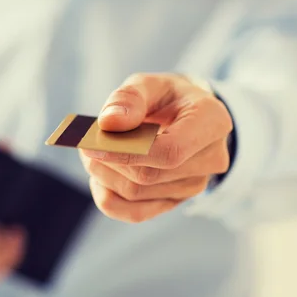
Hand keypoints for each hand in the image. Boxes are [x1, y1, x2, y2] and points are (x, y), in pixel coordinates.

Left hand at [80, 73, 232, 222]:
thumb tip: (109, 123)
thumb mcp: (150, 84)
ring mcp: (196, 185)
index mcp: (212, 122)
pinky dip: (109, 198)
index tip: (92, 146)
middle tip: (84, 146)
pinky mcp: (177, 201)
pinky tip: (100, 178)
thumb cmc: (167, 97)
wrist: (185, 115)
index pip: (170, 151)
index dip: (127, 153)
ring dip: (105, 177)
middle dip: (108, 163)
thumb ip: (129, 97)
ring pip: (138, 194)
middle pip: (149, 175)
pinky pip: (136, 212)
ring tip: (91, 155)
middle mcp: (211, 158)